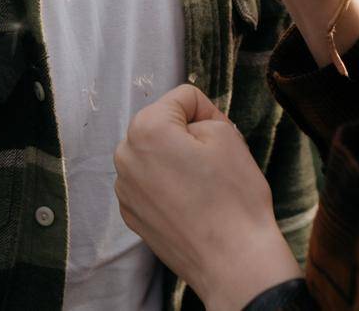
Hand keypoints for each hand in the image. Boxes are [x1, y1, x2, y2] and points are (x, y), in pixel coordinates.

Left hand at [114, 85, 301, 310]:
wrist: (232, 261)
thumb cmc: (233, 199)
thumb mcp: (227, 136)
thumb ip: (201, 117)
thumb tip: (187, 128)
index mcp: (146, 128)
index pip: (183, 97)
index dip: (210, 112)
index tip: (223, 135)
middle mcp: (125, 156)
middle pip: (164, 125)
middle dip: (188, 136)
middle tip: (215, 161)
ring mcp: (125, 188)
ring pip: (156, 155)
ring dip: (176, 161)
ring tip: (203, 186)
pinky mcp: (131, 214)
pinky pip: (151, 183)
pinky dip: (169, 186)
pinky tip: (191, 204)